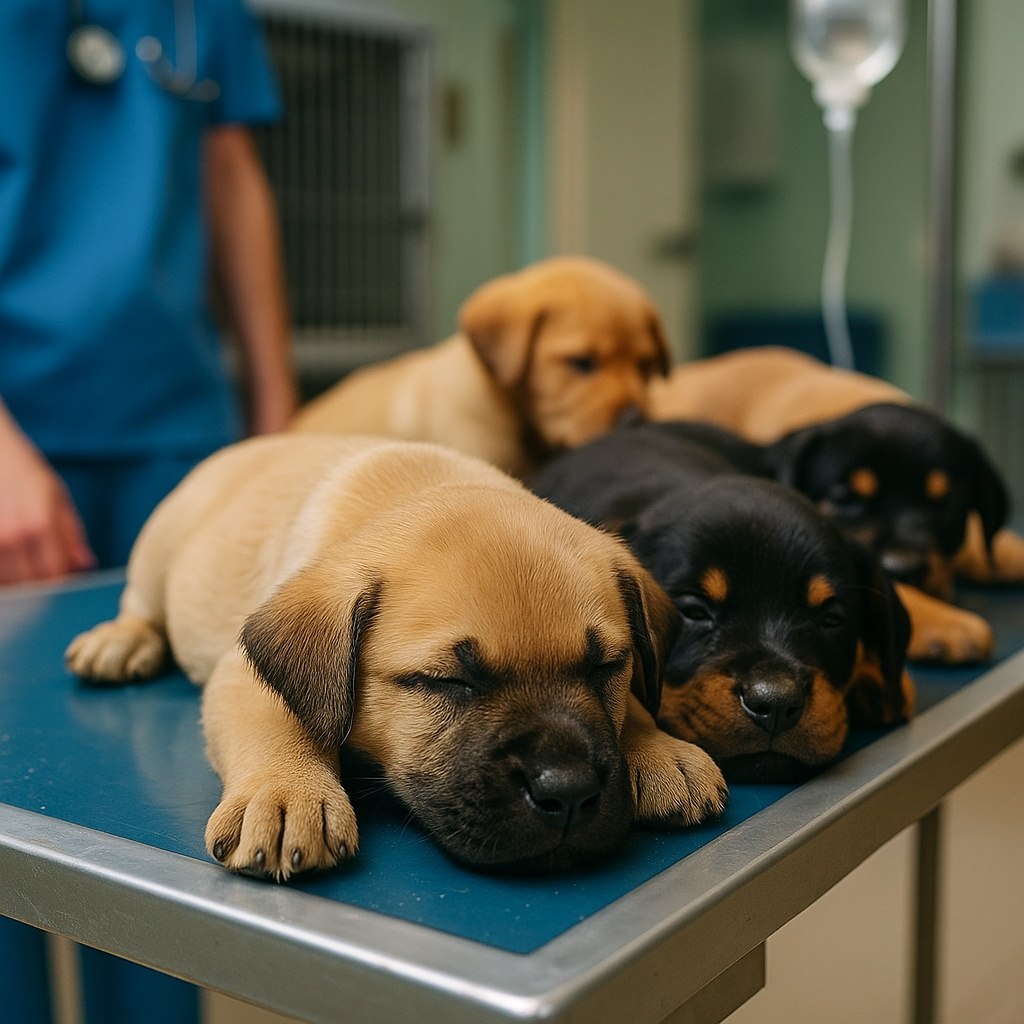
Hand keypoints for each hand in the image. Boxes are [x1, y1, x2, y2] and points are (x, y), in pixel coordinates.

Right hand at [0, 408, 95, 583]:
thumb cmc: (27, 474)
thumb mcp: (58, 498)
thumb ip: (71, 534)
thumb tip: (84, 564)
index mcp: (42, 525)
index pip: (57, 575)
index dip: (64, 586)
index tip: (67, 585)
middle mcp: (15, 536)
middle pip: (32, 584)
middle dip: (43, 589)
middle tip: (48, 582)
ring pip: (11, 583)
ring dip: (21, 584)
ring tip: (28, 569)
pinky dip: (6, 576)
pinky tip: (13, 565)